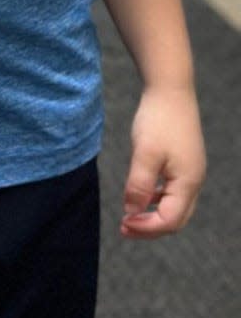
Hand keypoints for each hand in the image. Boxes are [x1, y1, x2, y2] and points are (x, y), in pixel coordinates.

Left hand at [120, 83, 205, 237]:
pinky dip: (156, 199)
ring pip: (175, 206)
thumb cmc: (158, 120)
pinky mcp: (184, 163)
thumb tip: (131, 211)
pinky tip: (140, 194)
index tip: (123, 224)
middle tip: (124, 228)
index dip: (146, 227)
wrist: (171, 90)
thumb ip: (138, 185)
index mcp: (188, 183)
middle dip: (150, 227)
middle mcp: (194, 181)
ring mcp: (190, 172)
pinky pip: (172, 192)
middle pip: (175, 219)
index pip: (170, 221)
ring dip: (152, 214)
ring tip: (129, 215)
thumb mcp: (144, 153)